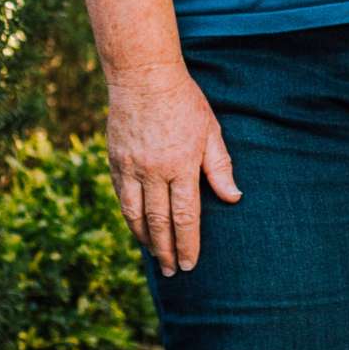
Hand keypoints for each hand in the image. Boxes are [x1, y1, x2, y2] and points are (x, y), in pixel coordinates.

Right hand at [104, 61, 240, 274]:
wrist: (143, 77)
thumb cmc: (185, 102)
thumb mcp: (211, 131)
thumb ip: (220, 167)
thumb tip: (233, 198)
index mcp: (181, 165)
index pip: (185, 217)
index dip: (187, 244)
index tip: (189, 263)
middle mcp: (153, 171)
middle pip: (158, 222)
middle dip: (166, 250)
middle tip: (171, 272)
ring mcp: (130, 167)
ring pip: (134, 214)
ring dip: (144, 239)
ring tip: (154, 257)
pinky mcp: (114, 161)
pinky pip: (121, 197)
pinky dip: (129, 218)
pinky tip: (137, 228)